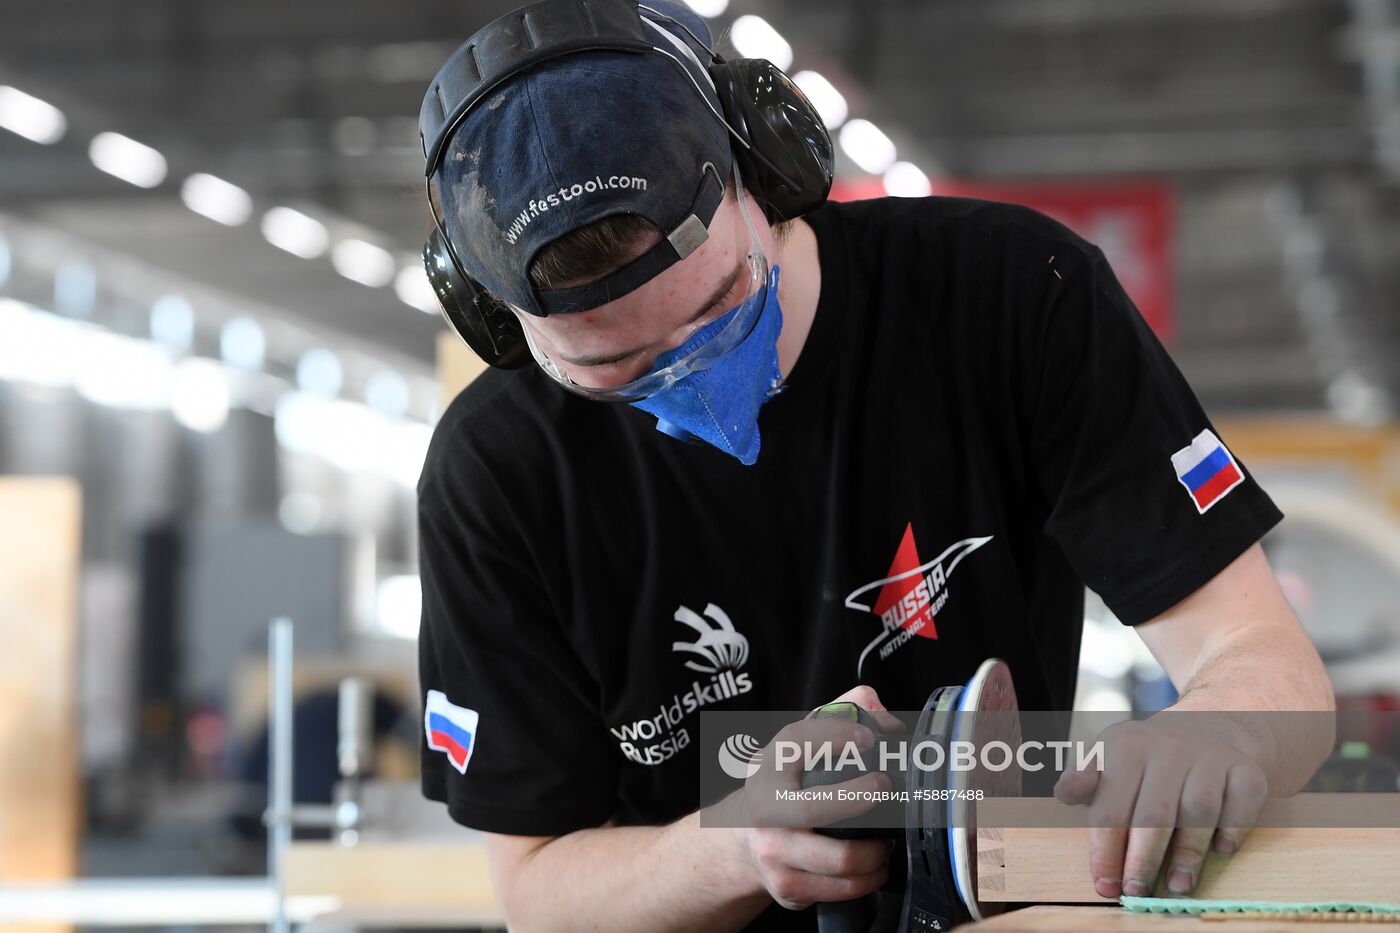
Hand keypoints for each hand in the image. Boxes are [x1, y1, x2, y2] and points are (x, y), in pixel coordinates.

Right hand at [739, 685, 900, 909]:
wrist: (741, 840)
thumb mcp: (798, 746)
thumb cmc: (782, 787)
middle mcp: (765, 810)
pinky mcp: (787, 888)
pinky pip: (841, 890)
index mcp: (768, 768)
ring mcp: (775, 853)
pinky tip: (874, 867)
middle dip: (861, 797)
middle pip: (817, 808)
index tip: (868, 738)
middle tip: (886, 788)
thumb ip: (838, 713)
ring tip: (887, 842)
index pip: (796, 742)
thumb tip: (881, 711)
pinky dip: (868, 880)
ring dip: (877, 852)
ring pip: (841, 860)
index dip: (834, 736)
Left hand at [1053, 713, 1268, 898]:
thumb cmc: (1145, 760)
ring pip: (1198, 811)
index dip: (1105, 850)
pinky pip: (1242, 804)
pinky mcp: (1246, 770)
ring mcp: (1210, 757)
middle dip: (1142, 859)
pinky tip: (1222, 850)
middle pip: (1154, 814)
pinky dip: (1234, 829)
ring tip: (1177, 886)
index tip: (1104, 884)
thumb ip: (1081, 780)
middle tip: (1136, 892)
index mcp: (1126, 746)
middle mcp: (1169, 748)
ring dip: (1188, 854)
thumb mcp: (1106, 759)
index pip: (1110, 807)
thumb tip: (1065, 793)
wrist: (1208, 728)